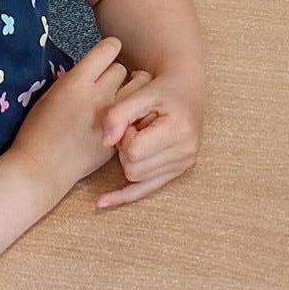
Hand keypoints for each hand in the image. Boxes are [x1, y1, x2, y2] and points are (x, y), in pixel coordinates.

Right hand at [9, 38, 133, 196]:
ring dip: (130, 90)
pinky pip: (135, 113)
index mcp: (75, 82)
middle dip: (115, 74)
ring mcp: (112, 116)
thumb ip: (74, 79)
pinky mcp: (120, 133)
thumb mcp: (49, 96)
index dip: (109, 49)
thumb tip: (94, 67)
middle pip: (122, 69)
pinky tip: (119, 119)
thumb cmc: (37, 132)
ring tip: (119, 99)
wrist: (40, 168)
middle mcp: (97, 95)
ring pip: (137, 88)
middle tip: (107, 85)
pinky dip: (131, 112)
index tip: (107, 54)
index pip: (108, 49)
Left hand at [95, 68, 204, 208]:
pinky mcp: (180, 169)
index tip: (132, 120)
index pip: (134, 150)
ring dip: (130, 159)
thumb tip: (105, 142)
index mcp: (179, 131)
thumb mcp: (140, 92)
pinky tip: (102, 201)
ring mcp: (185, 163)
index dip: (124, 136)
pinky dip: (124, 196)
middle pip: (133, 168)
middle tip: (135, 128)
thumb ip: (118, 113)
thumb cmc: (162, 89)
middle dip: (126, 150)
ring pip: (136, 178)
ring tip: (141, 136)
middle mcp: (186, 151)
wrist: (186, 89)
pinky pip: (146, 190)